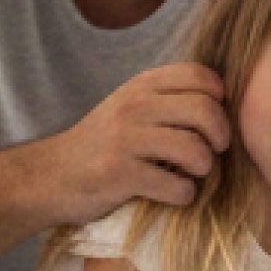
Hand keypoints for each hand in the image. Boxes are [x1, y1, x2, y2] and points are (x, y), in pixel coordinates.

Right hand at [39, 63, 231, 225]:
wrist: (50, 176)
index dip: (218, 99)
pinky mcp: (121, 175)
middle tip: (214, 151)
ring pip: (194, 149)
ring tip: (193, 174)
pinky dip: (183, 194)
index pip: (199, 76)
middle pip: (204, 111)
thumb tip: (219, 105)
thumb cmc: (98, 146)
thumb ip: (164, 101)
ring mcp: (127, 140)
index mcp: (141, 86)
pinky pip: (175, 185)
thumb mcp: (127, 108)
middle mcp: (135, 107)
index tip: (212, 121)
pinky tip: (175, 194)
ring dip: (203, 167)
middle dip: (220, 136)